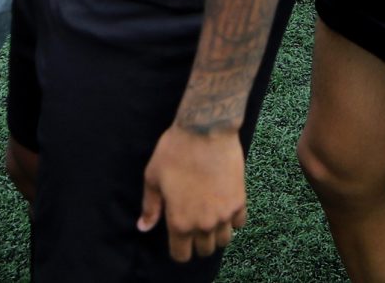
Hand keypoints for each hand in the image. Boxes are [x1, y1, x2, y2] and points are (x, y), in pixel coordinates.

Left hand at [139, 124, 247, 261]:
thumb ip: (150, 207)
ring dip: (216, 234)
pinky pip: (239, 223)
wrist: (205, 130)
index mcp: (180, 221)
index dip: (178, 249)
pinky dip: (232, 220)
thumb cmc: (175, 151)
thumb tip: (144, 227)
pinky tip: (224, 207)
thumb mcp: (153, 178)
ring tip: (209, 218)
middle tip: (193, 224)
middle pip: (204, 250)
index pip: (181, 255)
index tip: (177, 238)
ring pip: (223, 241)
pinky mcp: (239, 200)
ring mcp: (224, 213)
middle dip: (197, 242)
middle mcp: (204, 223)